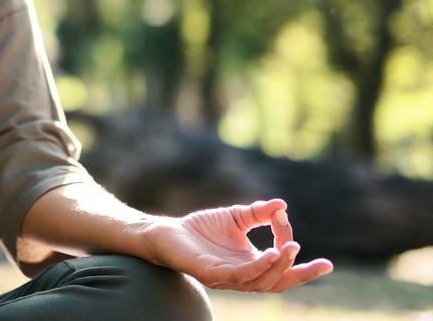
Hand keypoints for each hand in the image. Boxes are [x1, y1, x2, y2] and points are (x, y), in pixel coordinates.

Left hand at [144, 198, 332, 292]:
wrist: (166, 233)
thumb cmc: (201, 230)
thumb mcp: (235, 218)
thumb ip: (258, 213)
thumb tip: (282, 205)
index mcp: (251, 265)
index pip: (280, 262)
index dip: (288, 244)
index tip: (284, 219)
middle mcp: (243, 276)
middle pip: (279, 282)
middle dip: (302, 275)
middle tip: (324, 265)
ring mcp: (227, 278)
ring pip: (262, 281)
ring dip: (279, 267)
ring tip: (291, 249)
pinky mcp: (210, 273)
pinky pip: (238, 276)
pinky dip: (257, 267)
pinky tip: (269, 254)